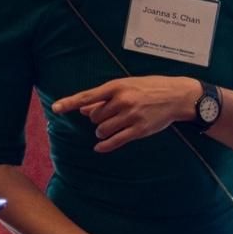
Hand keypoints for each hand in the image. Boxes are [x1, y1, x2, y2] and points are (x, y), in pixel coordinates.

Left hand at [52, 77, 200, 152]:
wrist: (176, 96)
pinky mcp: (139, 130)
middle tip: (110, 114)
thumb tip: (83, 108)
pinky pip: (115, 141)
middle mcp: (122, 101)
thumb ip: (104, 97)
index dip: (70, 103)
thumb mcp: (126, 85)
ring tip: (112, 125)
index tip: (56, 108)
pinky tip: (99, 147)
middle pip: (94, 116)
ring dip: (102, 131)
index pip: (87, 96)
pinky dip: (105, 145)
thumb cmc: (149, 88)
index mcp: (117, 86)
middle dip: (97, 118)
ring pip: (102, 129)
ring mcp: (131, 116)